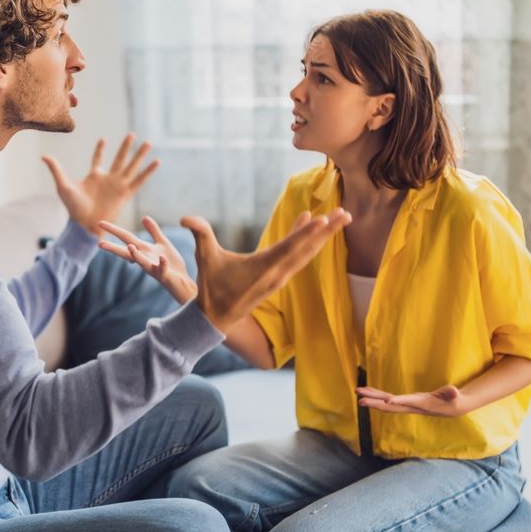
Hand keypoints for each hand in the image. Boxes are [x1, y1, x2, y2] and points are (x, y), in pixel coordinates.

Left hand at [43, 134, 157, 237]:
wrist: (84, 224)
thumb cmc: (73, 208)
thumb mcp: (63, 185)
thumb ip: (56, 169)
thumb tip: (43, 156)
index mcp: (94, 176)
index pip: (98, 159)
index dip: (100, 149)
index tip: (103, 139)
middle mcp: (108, 179)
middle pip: (119, 159)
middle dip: (125, 147)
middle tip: (132, 134)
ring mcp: (118, 185)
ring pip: (131, 166)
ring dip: (139, 155)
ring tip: (148, 143)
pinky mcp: (126, 193)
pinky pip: (139, 180)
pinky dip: (148, 171)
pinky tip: (156, 162)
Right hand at [98, 216, 197, 304]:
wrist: (182, 280)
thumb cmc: (171, 263)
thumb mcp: (162, 243)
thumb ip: (153, 231)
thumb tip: (144, 217)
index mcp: (143, 250)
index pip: (126, 238)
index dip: (114, 230)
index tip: (100, 223)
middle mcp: (145, 259)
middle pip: (127, 252)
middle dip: (114, 248)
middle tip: (100, 244)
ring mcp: (153, 268)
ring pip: (142, 262)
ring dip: (136, 255)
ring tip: (130, 247)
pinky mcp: (164, 275)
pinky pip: (161, 269)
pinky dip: (161, 263)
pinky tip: (162, 258)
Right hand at [186, 208, 350, 333]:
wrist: (217, 317)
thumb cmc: (211, 287)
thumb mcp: (204, 258)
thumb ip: (200, 234)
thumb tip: (185, 217)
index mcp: (263, 268)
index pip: (289, 248)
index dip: (305, 233)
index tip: (322, 220)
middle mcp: (277, 273)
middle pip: (307, 250)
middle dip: (327, 231)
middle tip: (345, 214)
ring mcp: (280, 277)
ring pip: (307, 254)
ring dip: (323, 236)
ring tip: (339, 217)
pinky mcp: (279, 277)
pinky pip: (299, 256)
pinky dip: (307, 240)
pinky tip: (310, 224)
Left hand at [356, 385, 469, 416]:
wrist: (452, 408)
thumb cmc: (453, 400)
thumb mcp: (454, 396)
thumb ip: (452, 393)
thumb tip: (454, 391)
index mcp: (422, 404)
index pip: (408, 403)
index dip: (398, 402)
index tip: (386, 402)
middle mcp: (411, 406)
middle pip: (390, 406)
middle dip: (376, 403)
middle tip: (361, 400)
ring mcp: (407, 404)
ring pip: (386, 403)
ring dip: (372, 398)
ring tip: (357, 392)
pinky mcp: (405, 402)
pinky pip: (388, 399)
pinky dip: (377, 395)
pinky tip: (368, 392)